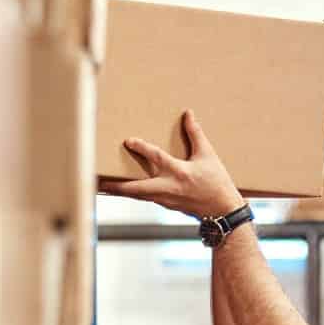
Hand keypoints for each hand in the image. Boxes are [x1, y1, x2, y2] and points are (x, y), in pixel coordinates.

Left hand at [108, 110, 245, 218]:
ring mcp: (166, 200)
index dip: (142, 148)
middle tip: (100, 182)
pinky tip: (125, 189)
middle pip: (137, 189)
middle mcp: (169, 188)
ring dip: (121, 191)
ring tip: (104, 185)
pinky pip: (145, 198)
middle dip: (118, 186)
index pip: (156, 158)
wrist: (223, 211)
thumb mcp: (208, 156)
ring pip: (138, 196)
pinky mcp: (166, 205)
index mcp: (179, 173)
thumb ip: (195, 134)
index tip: (128, 141)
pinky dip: (133, 193)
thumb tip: (188, 114)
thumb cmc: (217, 183)